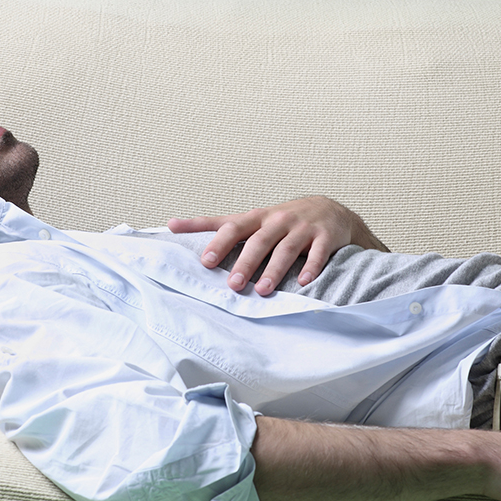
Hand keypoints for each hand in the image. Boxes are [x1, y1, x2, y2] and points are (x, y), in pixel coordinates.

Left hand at [168, 196, 387, 294]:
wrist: (329, 210)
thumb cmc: (281, 219)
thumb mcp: (250, 218)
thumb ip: (214, 224)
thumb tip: (171, 224)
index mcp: (257, 218)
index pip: (233, 227)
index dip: (219, 244)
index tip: (205, 262)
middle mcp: (278, 221)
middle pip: (259, 241)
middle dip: (246, 263)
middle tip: (233, 285)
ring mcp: (302, 228)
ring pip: (286, 249)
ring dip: (274, 270)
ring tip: (263, 290)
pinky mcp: (325, 237)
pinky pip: (318, 253)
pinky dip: (311, 267)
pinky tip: (305, 282)